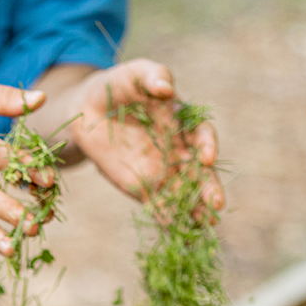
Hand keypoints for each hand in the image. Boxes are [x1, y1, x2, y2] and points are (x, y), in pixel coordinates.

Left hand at [69, 59, 222, 215]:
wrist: (88, 112)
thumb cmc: (116, 87)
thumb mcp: (132, 74)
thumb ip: (152, 76)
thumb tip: (166, 88)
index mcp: (181, 121)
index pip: (201, 134)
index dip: (207, 145)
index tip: (207, 157)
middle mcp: (178, 149)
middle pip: (199, 170)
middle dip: (209, 187)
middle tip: (216, 204)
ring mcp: (163, 171)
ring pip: (184, 192)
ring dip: (196, 209)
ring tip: (206, 225)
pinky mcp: (144, 188)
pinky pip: (160, 205)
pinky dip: (170, 219)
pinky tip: (178, 232)